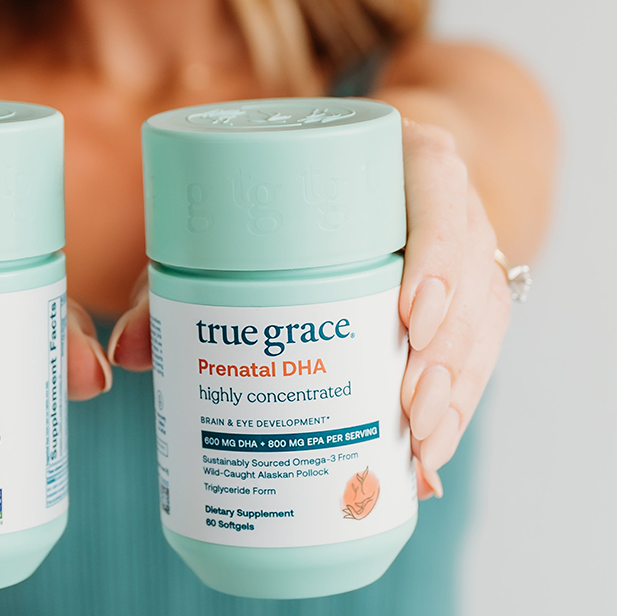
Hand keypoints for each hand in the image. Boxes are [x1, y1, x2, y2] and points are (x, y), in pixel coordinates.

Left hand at [107, 120, 508, 498]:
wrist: (378, 173)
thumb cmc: (294, 196)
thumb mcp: (239, 224)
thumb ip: (175, 279)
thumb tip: (131, 352)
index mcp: (409, 156)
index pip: (440, 194)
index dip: (436, 256)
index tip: (408, 316)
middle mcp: (453, 201)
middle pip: (469, 277)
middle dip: (445, 355)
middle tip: (407, 411)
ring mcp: (474, 251)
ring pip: (484, 321)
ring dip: (458, 392)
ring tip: (419, 449)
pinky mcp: (477, 298)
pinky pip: (486, 352)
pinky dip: (462, 408)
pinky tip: (433, 459)